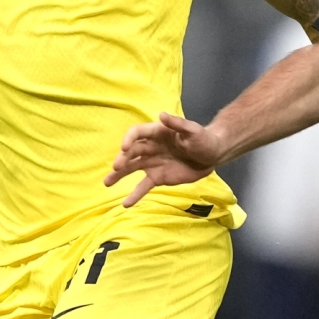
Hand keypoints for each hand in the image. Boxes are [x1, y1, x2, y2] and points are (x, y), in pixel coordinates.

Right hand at [107, 113, 225, 205]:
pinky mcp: (157, 177)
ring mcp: (152, 163)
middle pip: (131, 152)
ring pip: (132, 168)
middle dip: (122, 158)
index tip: (124, 147)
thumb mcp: (193, 130)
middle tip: (116, 167)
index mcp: (156, 132)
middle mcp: (150, 147)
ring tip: (107, 182)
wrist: (212, 156)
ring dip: (119, 174)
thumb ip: (178, 124)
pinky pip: (143, 186)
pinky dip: (135, 194)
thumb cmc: (203, 139)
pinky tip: (126, 204)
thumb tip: (161, 115)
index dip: (129, 139)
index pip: (137, 133)